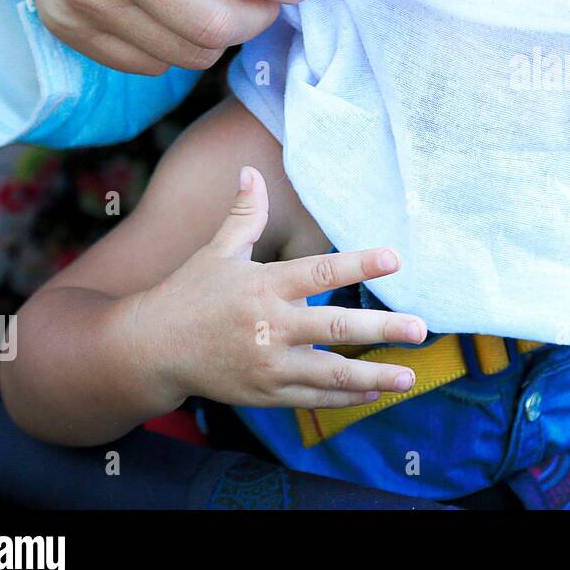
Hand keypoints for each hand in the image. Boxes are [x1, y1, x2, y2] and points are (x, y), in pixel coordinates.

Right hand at [135, 166, 425, 409]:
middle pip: (334, 327)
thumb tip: (251, 171)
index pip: (319, 272)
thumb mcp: (216, 252)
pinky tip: (375, 392)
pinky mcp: (264, 394)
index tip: (395, 258)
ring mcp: (267, 365)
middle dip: (381, 328)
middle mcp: (268, 327)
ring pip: (328, 372)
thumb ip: (242, 215)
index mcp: (263, 286)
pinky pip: (312, 398)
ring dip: (372, 375)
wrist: (149, 351)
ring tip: (410, 376)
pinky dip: (344, 397)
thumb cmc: (189, 294)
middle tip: (421, 328)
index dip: (359, 264)